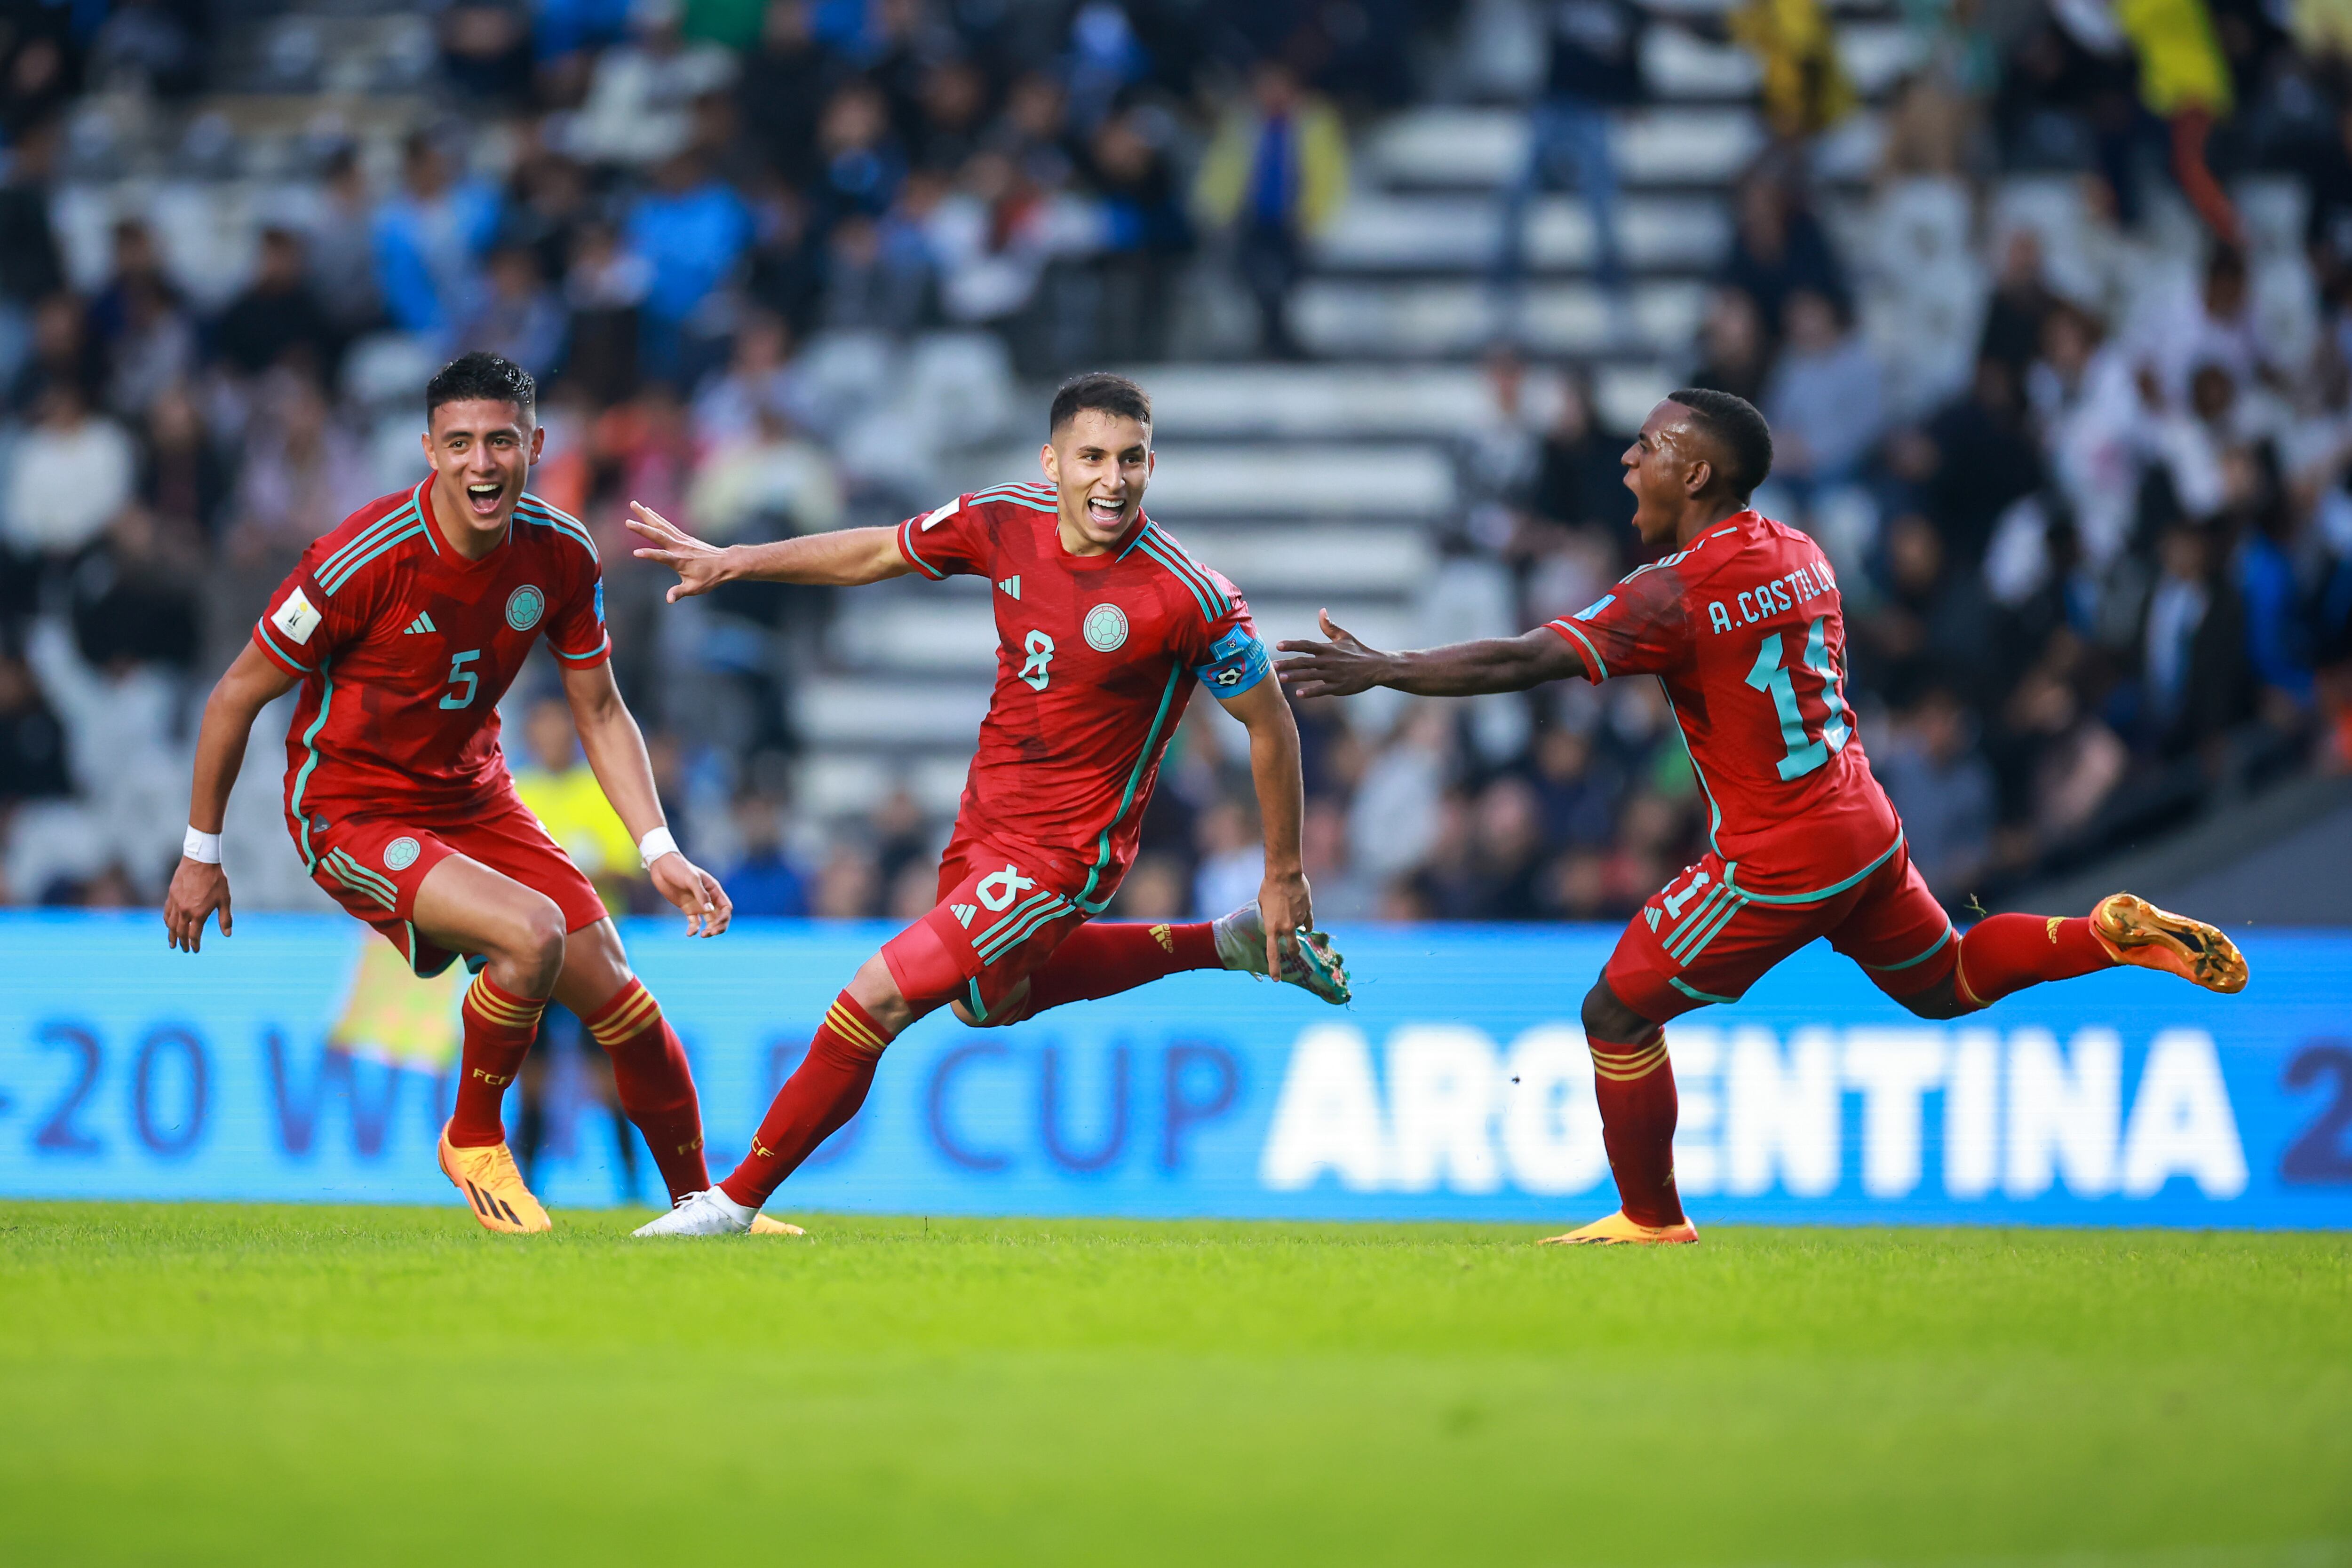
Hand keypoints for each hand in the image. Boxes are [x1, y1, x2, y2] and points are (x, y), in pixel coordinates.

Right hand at [164, 858, 231, 952]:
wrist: (200, 861)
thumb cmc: (216, 880)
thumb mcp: (224, 900)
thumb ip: (225, 919)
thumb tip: (228, 935)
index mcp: (199, 914)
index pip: (194, 935)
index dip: (195, 944)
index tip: (195, 950)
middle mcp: (185, 911)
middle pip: (181, 932)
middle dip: (182, 943)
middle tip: (184, 950)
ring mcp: (176, 904)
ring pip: (171, 924)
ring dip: (172, 935)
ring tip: (172, 944)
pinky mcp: (171, 896)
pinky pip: (167, 913)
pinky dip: (167, 922)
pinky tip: (168, 925)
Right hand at [625, 503, 732, 602]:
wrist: (726, 563)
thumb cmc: (710, 577)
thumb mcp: (695, 588)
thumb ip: (679, 592)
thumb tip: (668, 600)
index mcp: (680, 560)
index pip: (662, 557)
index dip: (650, 555)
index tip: (636, 553)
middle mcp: (680, 547)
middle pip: (659, 535)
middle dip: (642, 528)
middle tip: (627, 521)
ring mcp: (682, 539)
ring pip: (661, 525)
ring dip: (647, 515)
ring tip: (634, 504)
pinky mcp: (684, 537)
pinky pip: (668, 525)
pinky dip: (657, 517)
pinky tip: (649, 511)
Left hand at [650, 852, 731, 936]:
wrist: (661, 866)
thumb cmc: (679, 868)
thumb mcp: (691, 879)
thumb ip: (701, 894)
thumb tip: (710, 911)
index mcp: (714, 890)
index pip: (726, 907)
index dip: (724, 917)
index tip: (716, 924)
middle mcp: (708, 898)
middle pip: (720, 917)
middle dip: (718, 926)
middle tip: (710, 933)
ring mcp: (698, 904)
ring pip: (709, 921)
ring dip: (709, 930)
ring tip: (703, 935)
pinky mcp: (687, 908)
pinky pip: (694, 922)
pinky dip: (694, 929)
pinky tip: (690, 933)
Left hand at [1257, 865, 1313, 978]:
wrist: (1285, 875)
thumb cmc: (1269, 889)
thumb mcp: (1263, 907)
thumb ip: (1270, 920)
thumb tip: (1276, 926)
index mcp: (1272, 928)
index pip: (1273, 953)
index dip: (1275, 968)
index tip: (1276, 979)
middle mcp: (1287, 927)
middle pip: (1293, 949)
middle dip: (1293, 953)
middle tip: (1293, 952)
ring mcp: (1299, 920)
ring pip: (1300, 930)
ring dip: (1296, 926)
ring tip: (1289, 911)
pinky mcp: (1308, 911)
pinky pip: (1308, 922)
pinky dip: (1306, 922)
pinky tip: (1303, 917)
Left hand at [1276, 611, 1395, 699]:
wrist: (1376, 667)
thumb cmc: (1358, 651)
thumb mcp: (1344, 636)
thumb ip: (1329, 626)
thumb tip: (1321, 611)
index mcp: (1328, 648)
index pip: (1307, 645)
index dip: (1292, 644)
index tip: (1279, 645)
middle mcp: (1329, 661)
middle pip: (1305, 661)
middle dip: (1288, 663)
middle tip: (1273, 665)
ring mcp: (1333, 675)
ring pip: (1311, 676)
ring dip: (1295, 677)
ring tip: (1281, 678)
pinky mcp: (1338, 687)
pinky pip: (1322, 690)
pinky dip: (1311, 692)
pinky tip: (1299, 694)